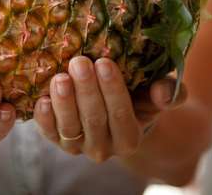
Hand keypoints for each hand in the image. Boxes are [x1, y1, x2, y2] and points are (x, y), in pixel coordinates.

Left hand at [33, 56, 186, 162]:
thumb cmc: (142, 97)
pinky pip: (48, 132)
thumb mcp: (160, 94)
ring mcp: (77, 146)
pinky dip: (44, 118)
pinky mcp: (56, 139)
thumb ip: (170, 93)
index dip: (112, 90)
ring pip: (69, 127)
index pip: (121, 116)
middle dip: (86, 90)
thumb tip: (162, 92)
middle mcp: (103, 148)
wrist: (120, 110)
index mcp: (129, 139)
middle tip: (79, 62)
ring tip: (61, 77)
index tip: (104, 63)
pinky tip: (41, 98)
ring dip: (63, 101)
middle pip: (93, 119)